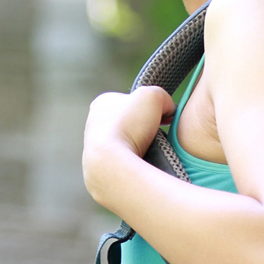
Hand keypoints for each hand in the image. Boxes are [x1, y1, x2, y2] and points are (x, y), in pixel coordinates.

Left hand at [82, 87, 174, 204]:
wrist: (111, 166)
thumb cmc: (128, 126)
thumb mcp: (154, 96)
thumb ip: (163, 96)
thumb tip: (169, 110)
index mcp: (102, 102)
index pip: (131, 100)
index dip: (148, 106)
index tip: (160, 116)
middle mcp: (94, 123)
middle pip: (129, 122)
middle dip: (144, 127)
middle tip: (156, 134)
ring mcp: (94, 148)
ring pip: (126, 143)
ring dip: (139, 146)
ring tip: (149, 150)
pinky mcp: (100, 168)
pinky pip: (123, 162)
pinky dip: (134, 162)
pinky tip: (140, 163)